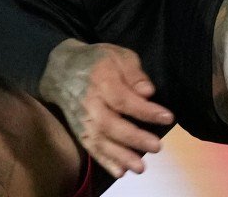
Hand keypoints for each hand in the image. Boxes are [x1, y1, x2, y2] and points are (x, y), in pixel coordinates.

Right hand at [37, 39, 173, 178]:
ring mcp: (82, 119)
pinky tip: (121, 172)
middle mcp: (89, 102)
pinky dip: (105, 162)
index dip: (145, 110)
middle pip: (110, 123)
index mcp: (100, 79)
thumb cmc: (97, 61)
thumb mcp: (118, 55)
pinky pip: (91, 148)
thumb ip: (134, 73)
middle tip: (156, 146)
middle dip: (134, 137)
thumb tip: (148, 92)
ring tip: (140, 167)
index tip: (167, 117)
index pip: (123, 98)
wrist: (61, 70)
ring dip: (121, 156)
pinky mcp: (79, 131)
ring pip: (100, 140)